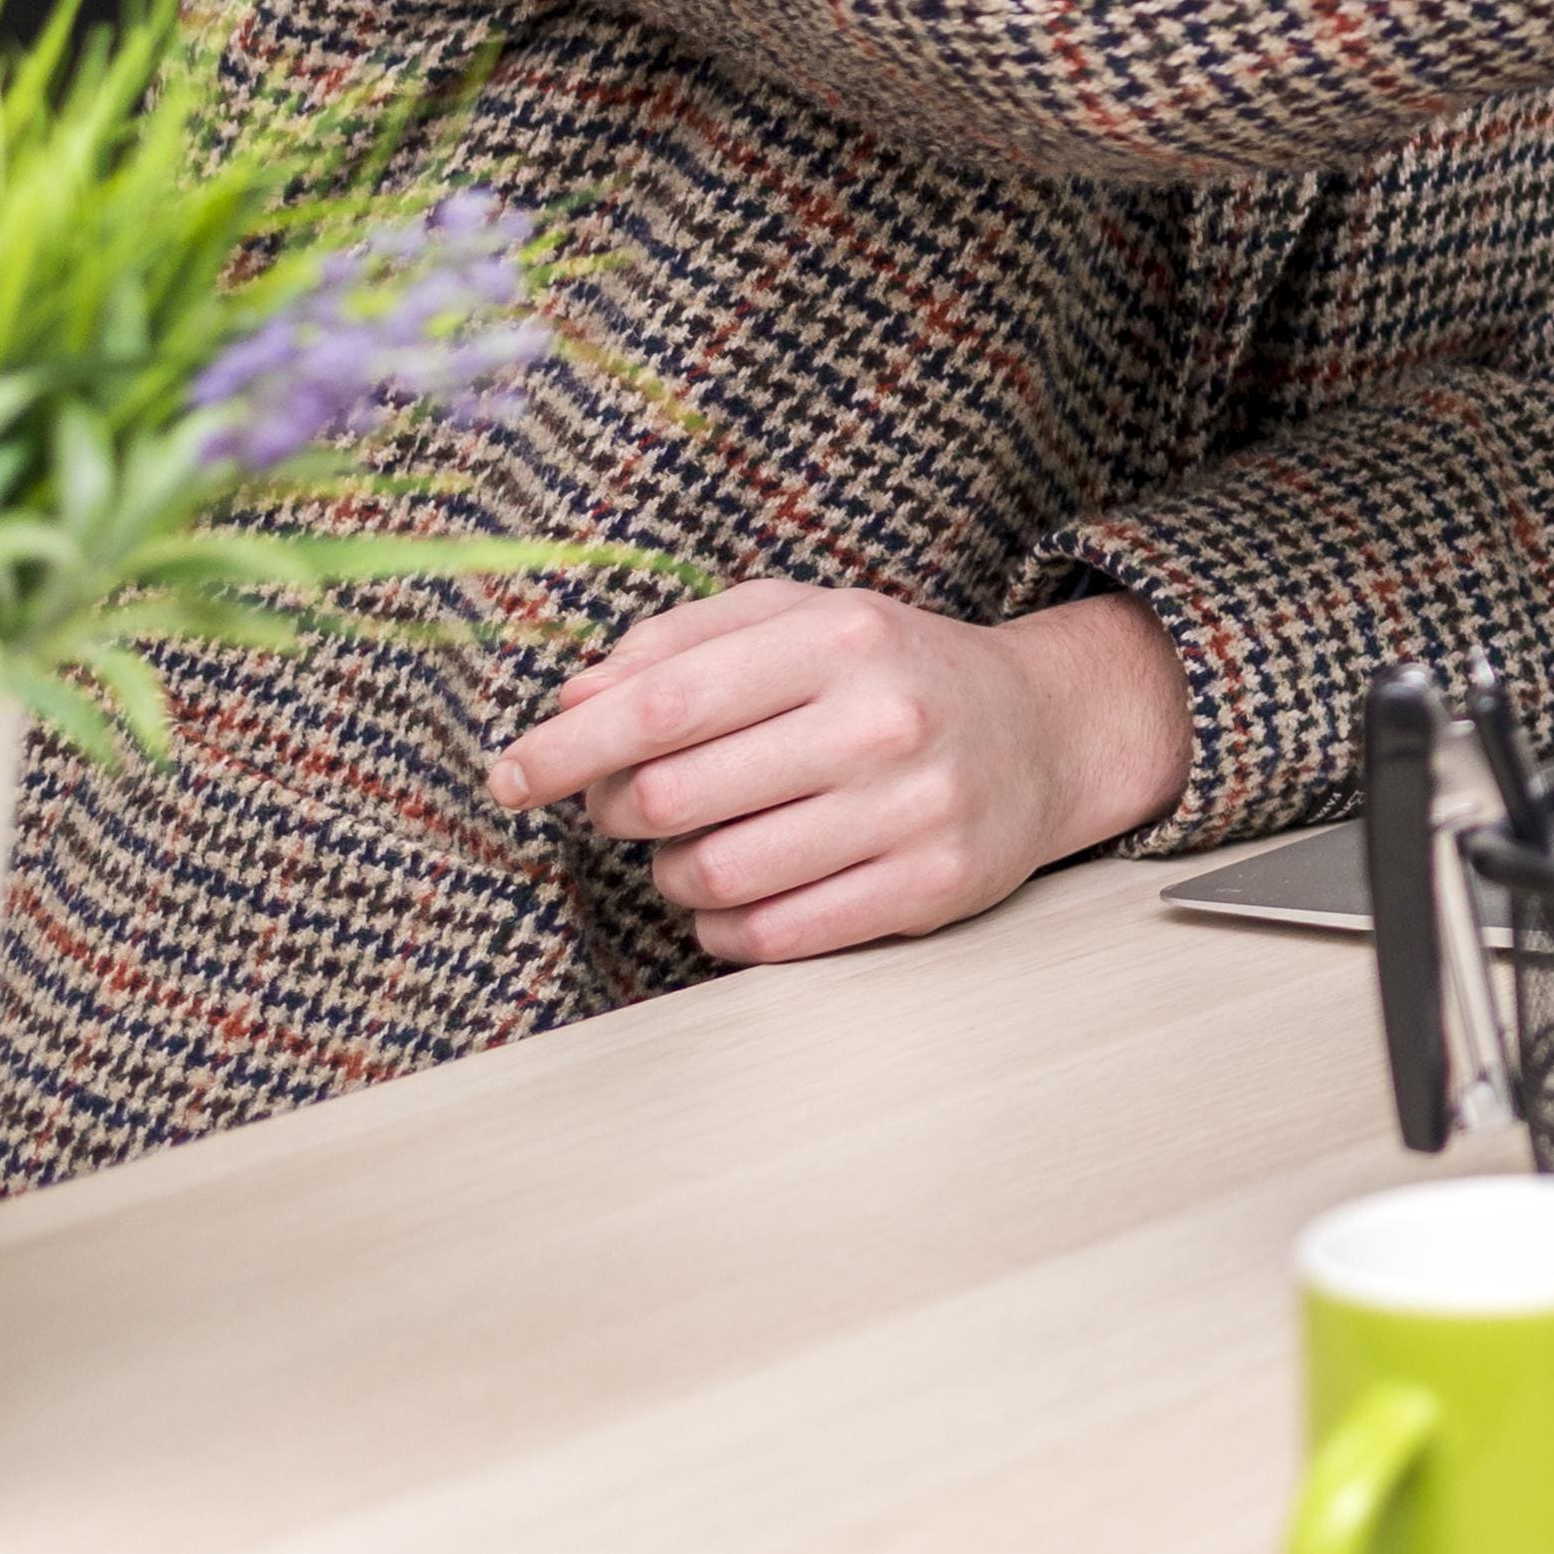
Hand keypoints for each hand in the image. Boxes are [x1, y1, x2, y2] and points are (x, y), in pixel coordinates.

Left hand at [485, 583, 1195, 965]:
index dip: (563, 750)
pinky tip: (742, 893)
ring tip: (698, 846)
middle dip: (617, 811)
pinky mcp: (932, 888)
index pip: (661, 704)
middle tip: (626, 806)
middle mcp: (881, 720)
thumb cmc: (890, 670)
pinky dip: (725, 927)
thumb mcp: (799, 617)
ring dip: (673, 873)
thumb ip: (679, 642)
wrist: (1045, 731)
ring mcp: (913, 809)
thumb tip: (568, 705)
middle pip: (671, 797)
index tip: (508, 776)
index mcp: (838, 637)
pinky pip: (772, 936)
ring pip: (713, 876)